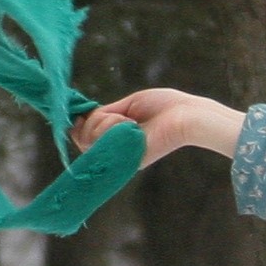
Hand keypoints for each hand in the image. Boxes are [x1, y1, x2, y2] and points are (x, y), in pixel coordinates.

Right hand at [74, 87, 246, 166]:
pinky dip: (112, 125)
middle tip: (121, 116)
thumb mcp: (129, 105)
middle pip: (81, 136)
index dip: (81, 122)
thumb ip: (105, 113)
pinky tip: (132, 126)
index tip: (87, 111)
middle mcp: (115, 152)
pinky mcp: (123, 161)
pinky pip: (100, 138)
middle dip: (94, 119)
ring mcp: (118, 158)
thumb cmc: (164, 107)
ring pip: (87, 136)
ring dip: (106, 120)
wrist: (185, 116)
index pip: (83, 135)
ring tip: (130, 121)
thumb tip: (80, 115)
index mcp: (117, 139)